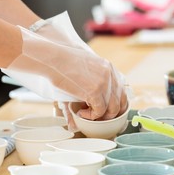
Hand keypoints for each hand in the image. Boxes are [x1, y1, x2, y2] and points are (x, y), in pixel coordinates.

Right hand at [3, 12, 128, 128]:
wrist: (53, 58)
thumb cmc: (62, 62)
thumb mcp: (82, 68)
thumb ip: (90, 81)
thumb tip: (88, 97)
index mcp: (108, 67)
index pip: (121, 89)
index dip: (117, 103)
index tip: (108, 110)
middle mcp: (109, 75)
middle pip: (120, 100)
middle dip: (111, 113)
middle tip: (98, 117)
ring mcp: (103, 83)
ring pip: (112, 109)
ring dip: (100, 116)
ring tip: (87, 114)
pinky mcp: (95, 92)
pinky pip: (99, 111)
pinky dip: (91, 116)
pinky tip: (81, 113)